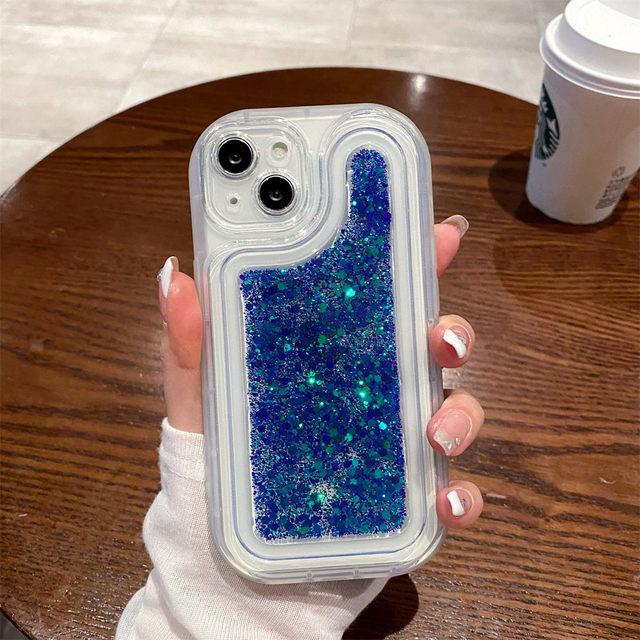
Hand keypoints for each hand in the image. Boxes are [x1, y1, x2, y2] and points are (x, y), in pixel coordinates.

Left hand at [158, 214, 482, 531]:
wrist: (234, 571)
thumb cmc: (220, 476)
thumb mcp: (200, 407)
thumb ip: (189, 349)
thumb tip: (175, 274)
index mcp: (332, 357)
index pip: (380, 294)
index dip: (415, 258)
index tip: (439, 231)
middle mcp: (374, 391)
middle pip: (430, 345)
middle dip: (451, 332)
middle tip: (440, 340)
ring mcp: (397, 444)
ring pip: (456, 410)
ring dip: (462, 415)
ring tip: (435, 436)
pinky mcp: (409, 500)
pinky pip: (454, 492)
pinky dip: (463, 495)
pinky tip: (446, 502)